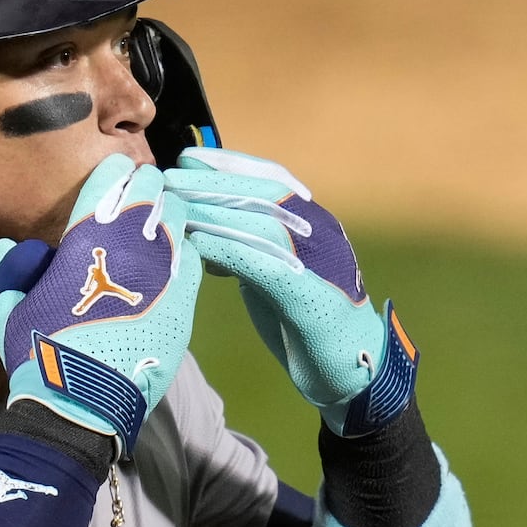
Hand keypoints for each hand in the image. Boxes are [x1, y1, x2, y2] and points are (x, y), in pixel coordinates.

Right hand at [0, 154, 200, 453]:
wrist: (82, 402)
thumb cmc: (40, 354)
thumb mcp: (13, 310)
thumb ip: (15, 274)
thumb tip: (7, 248)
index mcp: (84, 240)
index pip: (111, 183)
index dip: (116, 175)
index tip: (118, 176)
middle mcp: (128, 247)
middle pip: (150, 194)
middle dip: (147, 188)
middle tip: (145, 191)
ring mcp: (162, 274)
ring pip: (176, 222)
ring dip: (167, 215)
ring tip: (161, 218)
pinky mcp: (183, 304)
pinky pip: (192, 260)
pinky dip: (183, 251)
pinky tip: (176, 254)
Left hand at [163, 148, 415, 433]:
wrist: (356, 369)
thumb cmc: (310, 322)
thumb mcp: (278, 273)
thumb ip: (252, 247)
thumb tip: (206, 226)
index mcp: (315, 224)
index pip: (271, 178)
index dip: (228, 164)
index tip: (188, 157)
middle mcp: (321, 234)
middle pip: (263, 194)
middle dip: (213, 181)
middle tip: (170, 177)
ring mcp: (320, 263)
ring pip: (262, 223)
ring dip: (213, 212)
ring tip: (175, 206)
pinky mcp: (311, 297)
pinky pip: (265, 264)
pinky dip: (228, 250)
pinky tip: (197, 245)